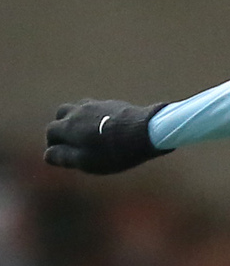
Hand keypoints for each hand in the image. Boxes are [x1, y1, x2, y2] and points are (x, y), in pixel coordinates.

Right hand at [44, 100, 170, 174]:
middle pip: (61, 115)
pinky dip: (94, 117)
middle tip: (72, 141)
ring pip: (78, 108)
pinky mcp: (112, 104)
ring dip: (77, 119)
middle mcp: (78, 111)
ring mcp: (96, 105)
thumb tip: (48, 155)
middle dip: (62, 128)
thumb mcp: (87, 161)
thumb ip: (64, 157)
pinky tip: (105, 127)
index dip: (54, 144)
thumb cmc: (115, 151)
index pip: (51, 132)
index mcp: (68, 126)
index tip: (62, 154)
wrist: (146, 131)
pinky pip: (97, 108)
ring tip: (87, 133)